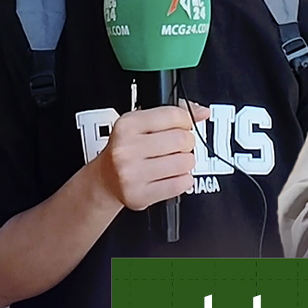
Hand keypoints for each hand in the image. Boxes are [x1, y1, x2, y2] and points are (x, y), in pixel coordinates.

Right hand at [94, 103, 210, 211]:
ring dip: (186, 163)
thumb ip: (173, 115)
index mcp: (127, 125)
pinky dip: (183, 180)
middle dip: (187, 143)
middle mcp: (126, 149)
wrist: (106, 179)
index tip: (183, 127)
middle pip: (182, 140)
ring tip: (174, 162)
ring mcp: (131, 173)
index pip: (174, 116)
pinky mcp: (139, 195)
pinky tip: (172, 176)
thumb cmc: (127, 149)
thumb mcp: (142, 124)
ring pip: (184, 163)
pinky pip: (180, 185)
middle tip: (179, 147)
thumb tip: (202, 112)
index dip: (187, 121)